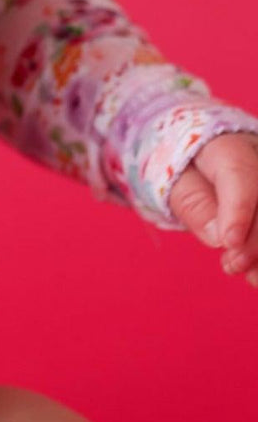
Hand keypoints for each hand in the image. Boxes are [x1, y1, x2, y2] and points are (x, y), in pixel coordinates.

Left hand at [167, 131, 257, 288]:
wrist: (196, 159)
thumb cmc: (182, 166)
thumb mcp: (172, 180)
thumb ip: (192, 202)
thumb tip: (218, 237)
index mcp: (229, 146)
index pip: (240, 173)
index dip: (238, 210)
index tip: (228, 243)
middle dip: (255, 238)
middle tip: (233, 265)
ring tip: (251, 276)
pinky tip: (257, 276)